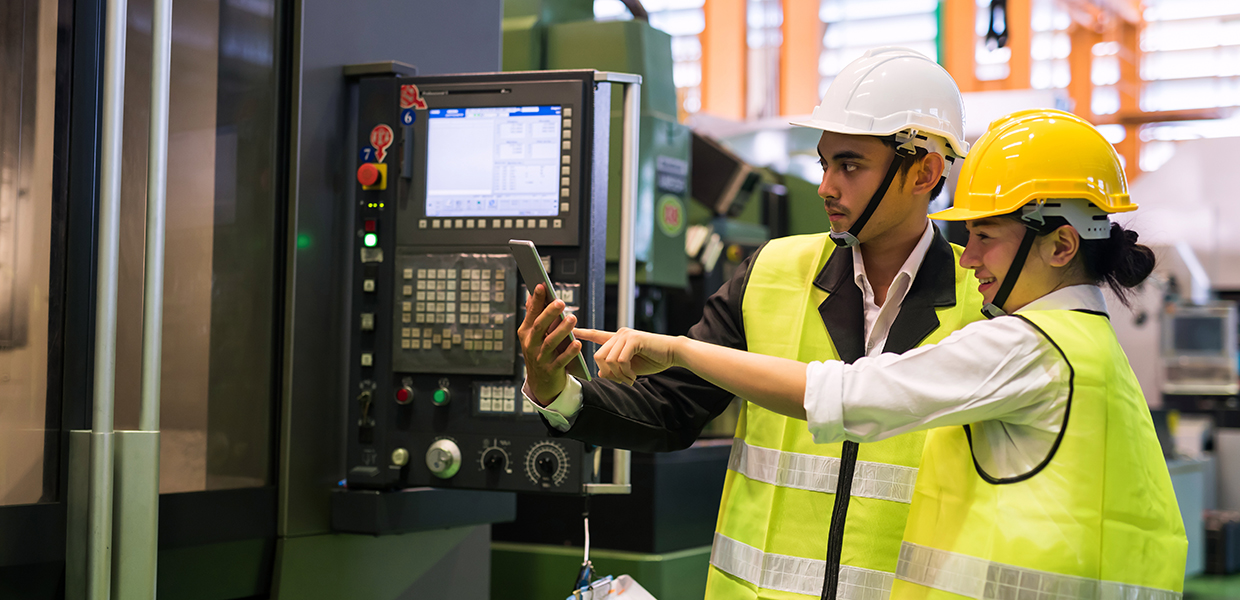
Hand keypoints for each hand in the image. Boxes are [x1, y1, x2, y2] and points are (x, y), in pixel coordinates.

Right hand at [517, 284, 580, 404]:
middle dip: (549, 313)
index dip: (536, 300)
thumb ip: (534, 315)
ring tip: (572, 318)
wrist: (541, 383)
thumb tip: (533, 294)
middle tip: (560, 302)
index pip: (531, 314)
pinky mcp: (551, 370)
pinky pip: (561, 361)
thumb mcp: (533, 335)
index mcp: (526, 333)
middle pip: (539, 327)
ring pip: (550, 343)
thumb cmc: (539, 352)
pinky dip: (569, 352)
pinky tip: (577, 343)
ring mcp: (540, 359)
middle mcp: (530, 345)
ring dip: (561, 330)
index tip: (541, 286)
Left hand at [574, 328, 678, 384]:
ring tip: (629, 379)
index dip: (583, 333)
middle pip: (599, 356)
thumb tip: (600, 372)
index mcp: (617, 338)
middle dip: (608, 373)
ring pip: (608, 359)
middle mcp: (619, 334)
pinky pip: (620, 360)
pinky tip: (633, 376)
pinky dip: (626, 372)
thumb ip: (615, 368)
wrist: (672, 353)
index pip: (596, 334)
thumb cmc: (653, 359)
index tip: (571, 330)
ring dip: (618, 374)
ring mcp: (626, 335)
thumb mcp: (630, 367)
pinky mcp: (633, 339)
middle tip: (622, 381)